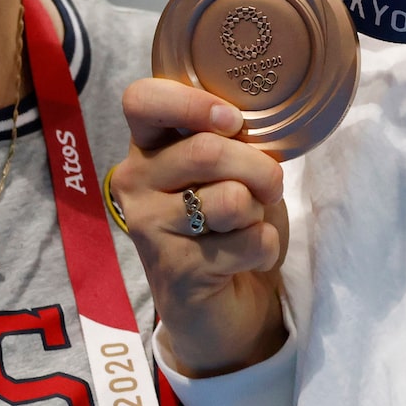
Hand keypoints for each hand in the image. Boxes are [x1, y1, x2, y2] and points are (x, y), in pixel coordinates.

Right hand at [116, 77, 289, 377]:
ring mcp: (149, 228)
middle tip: (270, 187)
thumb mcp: (226, 170)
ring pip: (230, 198)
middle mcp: (135, 182)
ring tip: (245, 226)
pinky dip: (264, 248)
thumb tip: (248, 124)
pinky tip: (245, 258)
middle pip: (207, 151)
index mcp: (146, 147)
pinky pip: (246, 241)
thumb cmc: (227, 224)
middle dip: (259, 168)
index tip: (232, 122)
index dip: (192, 104)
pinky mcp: (176, 271)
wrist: (220, 306)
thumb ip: (226, 140)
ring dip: (258, 212)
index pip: (141, 99)